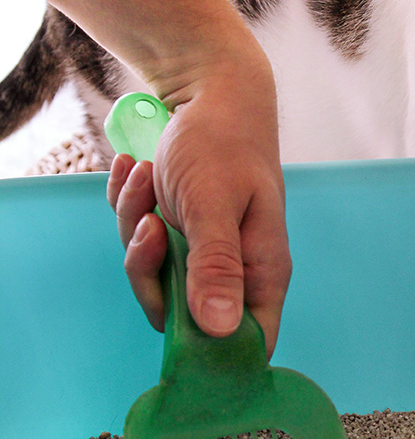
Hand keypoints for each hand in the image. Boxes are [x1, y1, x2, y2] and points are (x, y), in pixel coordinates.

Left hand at [106, 56, 290, 357]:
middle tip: (152, 221)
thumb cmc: (224, 142)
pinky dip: (128, 203)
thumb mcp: (213, 204)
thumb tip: (220, 331)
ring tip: (145, 176)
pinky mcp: (177, 230)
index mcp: (260, 271)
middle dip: (150, 266)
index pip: (247, 342)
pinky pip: (138, 239)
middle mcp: (233, 268)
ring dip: (134, 222)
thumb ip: (216, 267)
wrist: (212, 88)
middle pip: (180, 313)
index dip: (211, 350)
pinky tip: (135, 168)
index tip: (173, 318)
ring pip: (151, 273)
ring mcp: (202, 249)